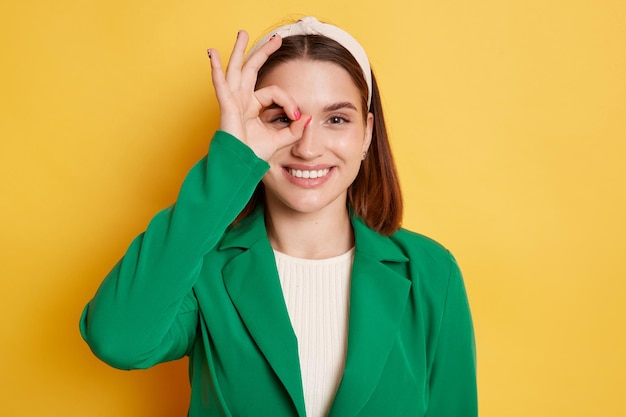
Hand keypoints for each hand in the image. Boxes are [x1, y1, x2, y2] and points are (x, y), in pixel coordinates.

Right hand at [208, 31, 310, 160]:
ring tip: (242, 33)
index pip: (274, 93)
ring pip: (237, 70)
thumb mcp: (280, 140)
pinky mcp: (227, 107)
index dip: (288, 102)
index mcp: (253, 107)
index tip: (297, 116)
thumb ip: (294, 129)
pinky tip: (214, 55)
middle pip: (252, 70)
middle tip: (276, 38)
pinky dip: (217, 70)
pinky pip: (221, 86)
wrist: (240, 166)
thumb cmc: (254, 155)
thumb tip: (308, 118)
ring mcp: (233, 102)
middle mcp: (242, 100)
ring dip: (239, 51)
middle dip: (263, 52)